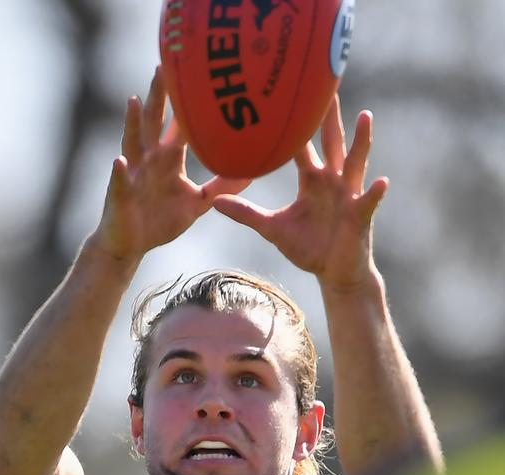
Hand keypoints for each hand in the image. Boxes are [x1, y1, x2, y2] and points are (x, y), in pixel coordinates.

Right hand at [95, 67, 249, 261]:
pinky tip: (120, 160)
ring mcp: (132, 172)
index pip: (180, 125)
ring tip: (135, 100)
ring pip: (132, 141)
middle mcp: (148, 159)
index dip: (189, 103)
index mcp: (167, 158)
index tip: (201, 76)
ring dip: (132, 122)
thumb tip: (251, 175)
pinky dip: (119, 170)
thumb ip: (220, 188)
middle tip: (165, 65)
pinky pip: (119, 180)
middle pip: (154, 121)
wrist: (131, 244)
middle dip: (159, 96)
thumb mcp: (196, 204)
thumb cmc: (160, 221)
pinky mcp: (119, 193)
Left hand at [213, 96, 388, 292]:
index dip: (294, 123)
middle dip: (329, 116)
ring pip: (356, 162)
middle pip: (331, 142)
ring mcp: (349, 195)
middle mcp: (333, 180)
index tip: (286, 94)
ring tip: (366, 117)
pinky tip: (380, 180)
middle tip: (328, 83)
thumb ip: (246, 213)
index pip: (301, 145)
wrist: (332, 272)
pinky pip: (368, 201)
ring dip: (362, 140)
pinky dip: (374, 191)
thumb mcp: (272, 228)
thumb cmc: (307, 247)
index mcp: (312, 179)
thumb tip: (215, 202)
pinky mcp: (360, 215)